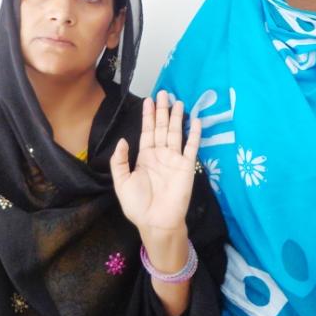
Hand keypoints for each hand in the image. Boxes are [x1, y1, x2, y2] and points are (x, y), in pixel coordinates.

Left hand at [110, 90, 200, 235]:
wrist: (156, 222)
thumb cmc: (138, 205)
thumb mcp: (121, 182)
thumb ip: (120, 161)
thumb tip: (123, 140)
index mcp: (145, 157)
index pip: (147, 131)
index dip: (148, 116)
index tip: (148, 100)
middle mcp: (160, 154)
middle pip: (162, 128)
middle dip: (162, 111)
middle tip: (163, 93)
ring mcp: (174, 159)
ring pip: (176, 133)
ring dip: (177, 117)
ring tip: (178, 101)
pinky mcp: (187, 166)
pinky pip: (191, 147)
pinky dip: (194, 134)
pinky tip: (196, 120)